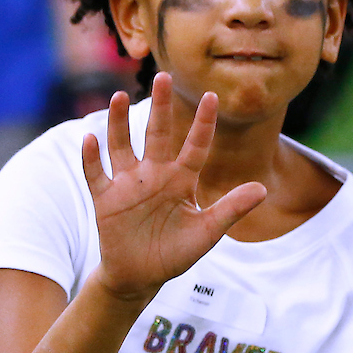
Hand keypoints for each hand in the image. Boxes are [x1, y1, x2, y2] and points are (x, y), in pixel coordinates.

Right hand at [82, 72, 265, 301]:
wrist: (141, 276)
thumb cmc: (175, 253)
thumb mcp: (207, 233)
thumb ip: (231, 209)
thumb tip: (263, 190)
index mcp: (182, 180)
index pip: (196, 146)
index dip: (204, 123)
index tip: (213, 96)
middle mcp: (155, 174)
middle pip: (157, 134)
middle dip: (160, 106)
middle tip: (163, 76)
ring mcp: (128, 184)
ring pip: (122, 146)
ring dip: (118, 123)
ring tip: (116, 97)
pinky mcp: (106, 199)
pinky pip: (96, 174)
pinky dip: (91, 158)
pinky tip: (90, 139)